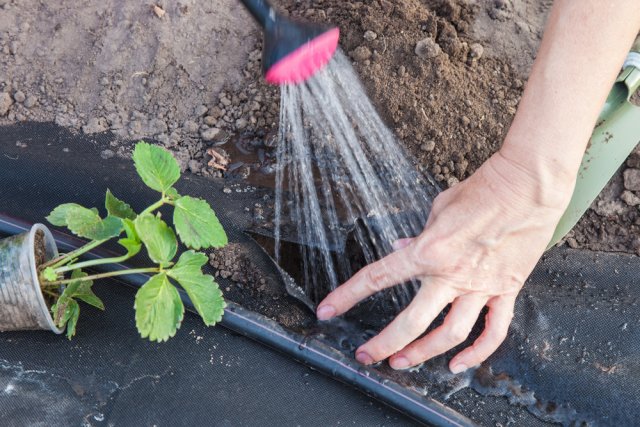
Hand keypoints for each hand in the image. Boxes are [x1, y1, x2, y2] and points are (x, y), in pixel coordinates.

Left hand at [316, 150, 571, 372]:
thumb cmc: (482, 190)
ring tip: (403, 360)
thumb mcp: (438, 208)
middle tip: (366, 355)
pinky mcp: (507, 290)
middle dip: (384, 343)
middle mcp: (452, 274)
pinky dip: (478, 353)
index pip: (377, 277)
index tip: (328, 310)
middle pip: (413, 322)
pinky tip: (459, 364)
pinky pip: (493, 330)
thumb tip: (400, 251)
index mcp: (428, 251)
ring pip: (450, 334)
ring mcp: (481, 286)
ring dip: (424, 353)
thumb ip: (418, 236)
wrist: (527, 185)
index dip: (347, 295)